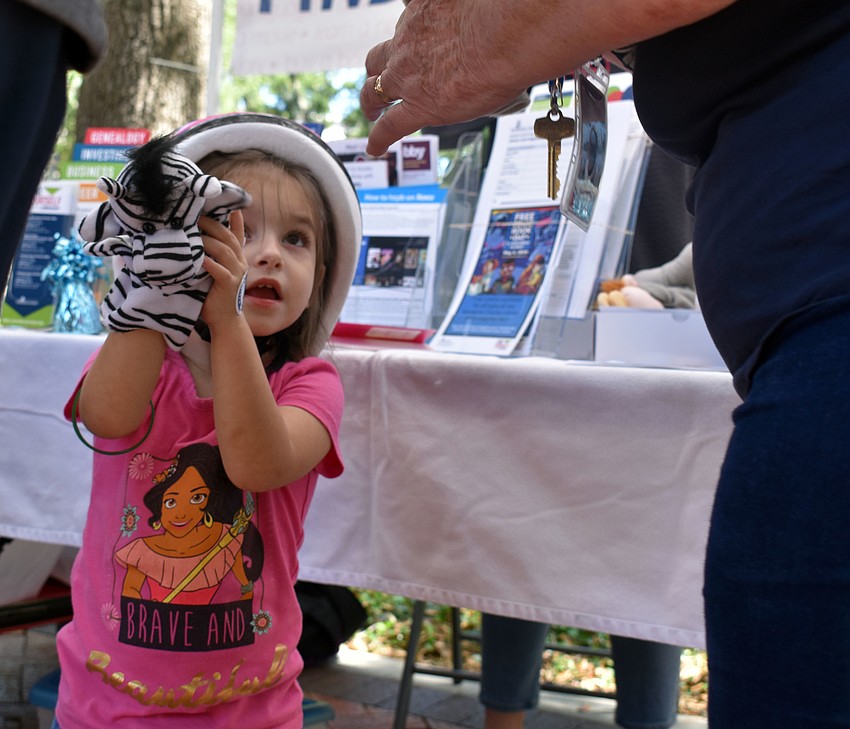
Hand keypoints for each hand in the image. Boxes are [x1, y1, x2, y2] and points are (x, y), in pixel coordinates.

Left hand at [199, 211, 248, 331]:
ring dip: (207, 240)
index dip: (235, 220)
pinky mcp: (229, 284)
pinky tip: (197, 257)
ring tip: (192, 233)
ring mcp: (236, 273)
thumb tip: (191, 241)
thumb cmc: (214, 295)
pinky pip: (219, 269)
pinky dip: (208, 262)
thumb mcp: (213, 271)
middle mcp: (239, 262)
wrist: (224, 320)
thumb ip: (208, 256)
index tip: (230, 205)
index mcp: (236, 258)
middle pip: (227, 237)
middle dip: (211, 224)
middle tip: (194, 215)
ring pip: (223, 250)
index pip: (236, 234)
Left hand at [360, 0, 530, 155]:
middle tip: (377, 82)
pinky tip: (375, 147)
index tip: (404, 51)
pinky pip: (390, 127)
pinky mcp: (420, 106)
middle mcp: (407, 45)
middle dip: (375, 72)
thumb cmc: (497, 16)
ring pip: (375, 92)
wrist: (504, 34)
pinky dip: (379, 139)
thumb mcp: (467, 5)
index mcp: (420, 18)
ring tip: (371, 113)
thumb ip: (462, 19)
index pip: (406, 33)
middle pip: (379, 60)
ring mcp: (409, 78)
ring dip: (370, 103)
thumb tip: (479, 25)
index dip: (403, 45)